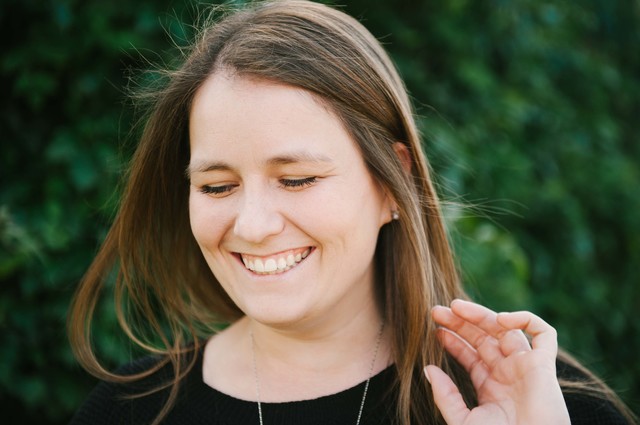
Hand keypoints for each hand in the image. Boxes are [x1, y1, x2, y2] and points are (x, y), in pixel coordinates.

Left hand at [425, 299, 569, 424]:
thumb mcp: (463, 421)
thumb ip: (445, 396)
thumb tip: (428, 369)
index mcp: (490, 387)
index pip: (470, 355)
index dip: (453, 340)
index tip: (435, 330)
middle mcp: (508, 374)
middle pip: (484, 338)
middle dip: (461, 322)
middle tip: (437, 310)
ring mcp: (526, 367)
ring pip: (505, 329)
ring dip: (482, 314)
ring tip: (456, 306)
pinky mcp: (544, 365)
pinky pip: (544, 334)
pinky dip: (526, 320)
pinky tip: (500, 318)